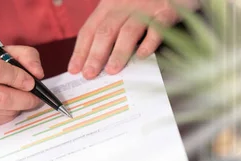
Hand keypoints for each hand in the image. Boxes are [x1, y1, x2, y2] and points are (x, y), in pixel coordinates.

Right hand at [0, 45, 43, 127]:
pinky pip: (0, 120)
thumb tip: (38, 74)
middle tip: (35, 97)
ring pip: (4, 111)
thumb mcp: (8, 52)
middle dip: (25, 99)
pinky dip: (10, 114)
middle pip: (2, 97)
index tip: (31, 82)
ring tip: (19, 97)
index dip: (18, 78)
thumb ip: (27, 56)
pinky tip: (8, 105)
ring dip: (19, 106)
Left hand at [67, 0, 198, 78]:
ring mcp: (145, 7)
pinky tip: (142, 56)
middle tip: (90, 74)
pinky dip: (148, 42)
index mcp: (110, 4)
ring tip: (112, 70)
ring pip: (128, 31)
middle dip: (95, 54)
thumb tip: (97, 58)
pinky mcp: (166, 11)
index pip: (90, 29)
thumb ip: (111, 27)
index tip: (75, 69)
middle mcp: (124, 4)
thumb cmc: (146, 1)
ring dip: (118, 52)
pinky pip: (156, 28)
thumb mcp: (123, 7)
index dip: (80, 50)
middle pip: (106, 31)